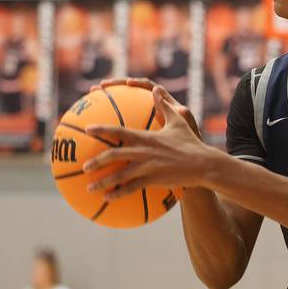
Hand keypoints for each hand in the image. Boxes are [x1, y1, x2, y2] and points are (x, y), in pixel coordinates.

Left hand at [84, 86, 223, 199]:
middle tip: (84, 165)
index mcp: (147, 137)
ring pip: (119, 175)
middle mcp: (144, 151)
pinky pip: (131, 188)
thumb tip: (157, 89)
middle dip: (96, 161)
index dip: (102, 129)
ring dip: (102, 182)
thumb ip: (165, 106)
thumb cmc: (190, 142)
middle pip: (114, 154)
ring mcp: (147, 167)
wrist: (202, 164)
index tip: (87, 129)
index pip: (119, 131)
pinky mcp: (153, 180)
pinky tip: (108, 198)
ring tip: (89, 188)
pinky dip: (118, 194)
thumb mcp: (179, 122)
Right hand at [92, 77, 201, 138]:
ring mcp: (144, 122)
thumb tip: (175, 103)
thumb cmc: (190, 146)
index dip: (138, 83)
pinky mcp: (139, 135)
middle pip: (129, 95)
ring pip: (120, 113)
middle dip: (112, 90)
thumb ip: (180, 116)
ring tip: (86, 111)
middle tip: (95, 90)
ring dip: (103, 110)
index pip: (149, 86)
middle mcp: (152, 110)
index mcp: (164, 105)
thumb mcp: (184, 130)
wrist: (189, 163)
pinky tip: (89, 139)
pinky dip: (105, 133)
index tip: (127, 84)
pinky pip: (118, 132)